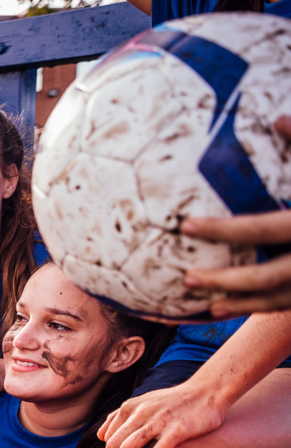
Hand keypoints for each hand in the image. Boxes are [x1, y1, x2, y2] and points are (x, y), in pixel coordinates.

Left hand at [99, 382, 225, 447]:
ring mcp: (158, 421)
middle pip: (115, 443)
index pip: (109, 435)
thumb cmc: (174, 401)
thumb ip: (120, 417)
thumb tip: (99, 436)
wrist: (208, 391)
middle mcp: (140, 413)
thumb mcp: (143, 403)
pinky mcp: (177, 430)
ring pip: (129, 447)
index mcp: (130, 407)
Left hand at [182, 116, 290, 317]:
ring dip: (243, 302)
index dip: (226, 229)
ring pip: (283, 298)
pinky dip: (264, 308)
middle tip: (188, 278)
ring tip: (207, 304)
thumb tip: (276, 119)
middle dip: (227, 279)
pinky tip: (236, 307)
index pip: (265, 228)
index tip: (186, 225)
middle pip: (270, 275)